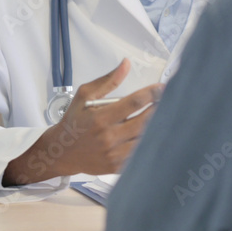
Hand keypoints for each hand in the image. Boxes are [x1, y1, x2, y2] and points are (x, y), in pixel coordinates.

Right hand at [3, 60, 163, 185]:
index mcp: (101, 118)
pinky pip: (139, 155)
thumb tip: (126, 64)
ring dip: (158, 127)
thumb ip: (108, 80)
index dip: (152, 94)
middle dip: (160, 109)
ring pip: (145, 139)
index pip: (134, 103)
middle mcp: (108, 137)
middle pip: (145, 121)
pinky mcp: (116, 166)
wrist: (61, 152)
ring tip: (167, 116)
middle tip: (170, 101)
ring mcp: (113, 153)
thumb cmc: (74, 122)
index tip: (163, 88)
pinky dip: (149, 144)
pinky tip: (156, 135)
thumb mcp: (85, 96)